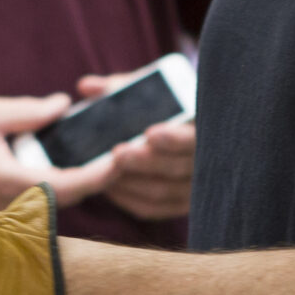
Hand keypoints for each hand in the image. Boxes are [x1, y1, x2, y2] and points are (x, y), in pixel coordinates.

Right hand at [0, 91, 117, 208]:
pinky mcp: (4, 211)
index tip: (121, 158)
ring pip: (57, 201)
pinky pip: (42, 201)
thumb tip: (63, 105)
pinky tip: (73, 164)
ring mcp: (8, 212)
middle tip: (124, 153)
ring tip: (105, 156)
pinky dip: (62, 184)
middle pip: (71, 197)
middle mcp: (12, 204)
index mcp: (10, 180)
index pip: (69, 185)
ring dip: (82, 181)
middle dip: (99, 177)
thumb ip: (28, 111)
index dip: (100, 174)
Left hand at [75, 73, 196, 221]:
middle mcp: (208, 162)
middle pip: (178, 168)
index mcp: (206, 129)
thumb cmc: (166, 104)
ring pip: (164, 191)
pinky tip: (110, 187)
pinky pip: (154, 208)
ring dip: (132, 183)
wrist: (187, 128)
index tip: (150, 133)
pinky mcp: (180, 204)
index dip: (174, 138)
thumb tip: (86, 86)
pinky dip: (130, 199)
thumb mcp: (149, 90)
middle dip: (145, 162)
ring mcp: (195, 187)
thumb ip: (120, 88)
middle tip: (118, 153)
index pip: (195, 138)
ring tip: (105, 171)